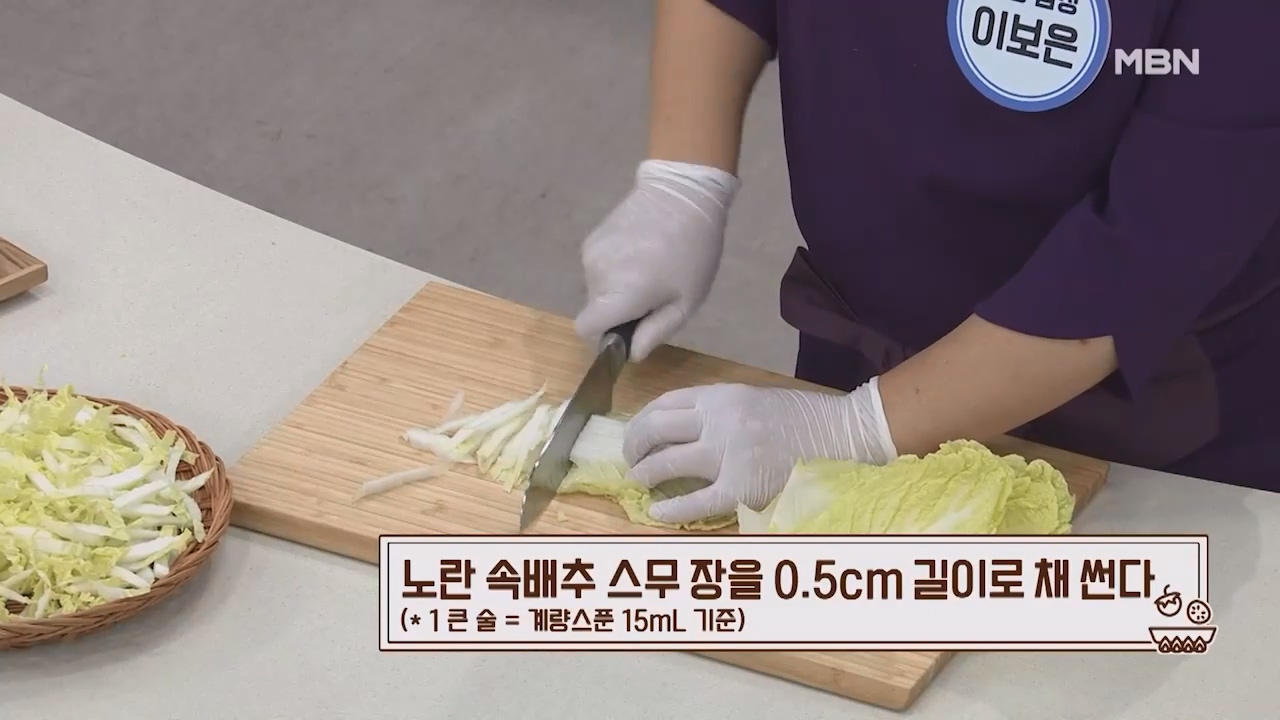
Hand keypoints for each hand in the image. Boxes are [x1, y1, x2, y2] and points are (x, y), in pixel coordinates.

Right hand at [575, 159, 739, 360]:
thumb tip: (631, 354)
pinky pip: (598, 267)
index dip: (604, 338)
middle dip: (617, 311)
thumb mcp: (686, 302)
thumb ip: (655, 333)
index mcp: (619, 295)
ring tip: (648, 270)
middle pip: (594, 309)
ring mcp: (591, 254)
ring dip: (616, 289)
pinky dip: (614, 269)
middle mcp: (596, 275)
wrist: (682, 192)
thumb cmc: (693, 252)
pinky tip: (639, 253)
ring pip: (596, 288)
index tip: (627, 331)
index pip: (586, 330)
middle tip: (652, 296)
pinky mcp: (592, 237)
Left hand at [623, 379, 898, 523]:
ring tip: (641, 482)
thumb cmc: (801, 419)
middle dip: (634, 446)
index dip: (641, 421)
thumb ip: (716, 411)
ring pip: (666, 462)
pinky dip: (671, 508)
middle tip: (631, 461)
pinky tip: (657, 513)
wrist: (844, 435)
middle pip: (655, 428)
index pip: (664, 404)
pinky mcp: (742, 487)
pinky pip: (695, 501)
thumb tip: (675, 431)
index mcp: (721, 396)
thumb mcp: (753, 400)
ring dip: (645, 473)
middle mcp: (718, 420)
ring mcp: (728, 453)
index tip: (636, 435)